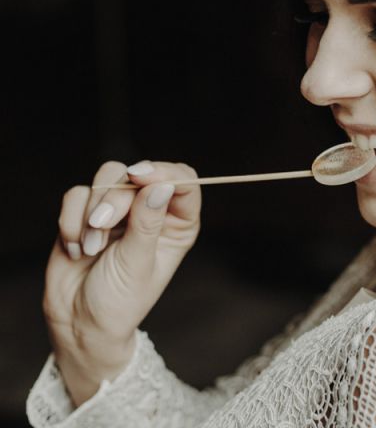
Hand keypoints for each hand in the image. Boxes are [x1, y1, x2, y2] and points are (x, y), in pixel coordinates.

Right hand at [43, 160, 200, 404]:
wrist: (78, 325)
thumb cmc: (119, 302)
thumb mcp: (138, 265)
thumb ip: (147, 223)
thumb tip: (161, 184)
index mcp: (178, 222)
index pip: (183, 180)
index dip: (164, 172)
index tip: (139, 177)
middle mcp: (151, 210)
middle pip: (140, 174)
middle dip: (116, 197)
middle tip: (102, 224)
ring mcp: (119, 208)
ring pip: (108, 176)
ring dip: (93, 209)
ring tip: (91, 246)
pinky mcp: (86, 212)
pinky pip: (76, 194)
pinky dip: (71, 219)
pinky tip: (76, 249)